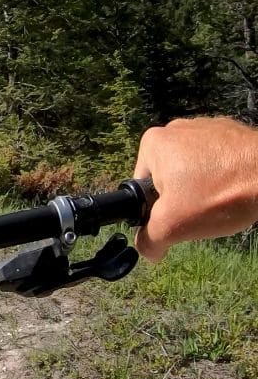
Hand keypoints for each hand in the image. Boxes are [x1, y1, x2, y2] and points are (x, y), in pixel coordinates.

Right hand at [133, 117, 257, 261]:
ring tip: (222, 201)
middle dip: (182, 198)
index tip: (179, 216)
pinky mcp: (234, 133)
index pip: (142, 186)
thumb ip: (148, 241)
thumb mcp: (172, 227)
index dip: (157, 209)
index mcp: (154, 143)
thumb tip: (148, 251)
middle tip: (201, 211)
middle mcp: (177, 129)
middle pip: (169, 178)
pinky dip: (224, 178)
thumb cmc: (219, 195)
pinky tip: (236, 189)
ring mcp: (208, 127)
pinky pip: (219, 162)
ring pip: (195, 171)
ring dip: (204, 189)